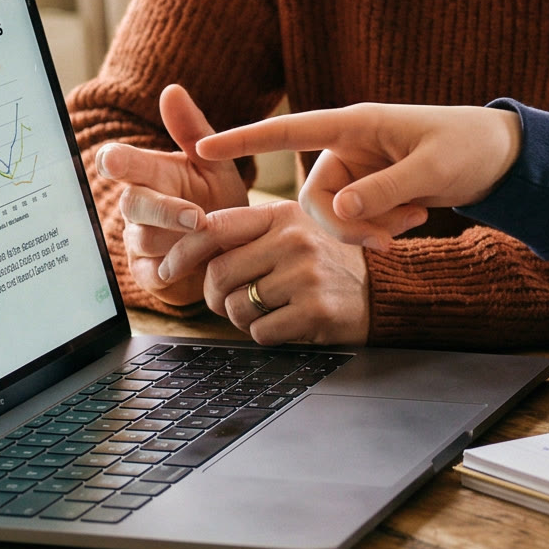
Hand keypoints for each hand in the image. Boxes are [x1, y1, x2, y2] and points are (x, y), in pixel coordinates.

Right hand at [99, 84, 252, 304]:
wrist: (239, 249)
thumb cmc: (221, 201)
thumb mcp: (214, 164)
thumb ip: (193, 130)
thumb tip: (171, 89)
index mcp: (150, 174)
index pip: (118, 162)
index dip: (114, 161)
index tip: (114, 160)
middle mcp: (138, 206)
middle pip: (133, 203)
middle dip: (163, 210)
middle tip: (197, 217)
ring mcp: (139, 242)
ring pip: (145, 239)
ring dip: (182, 241)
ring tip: (217, 240)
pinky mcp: (148, 274)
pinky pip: (153, 273)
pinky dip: (179, 268)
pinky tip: (201, 264)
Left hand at [155, 200, 369, 344]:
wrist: (380, 289)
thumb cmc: (325, 261)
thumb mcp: (292, 231)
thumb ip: (248, 233)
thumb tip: (188, 247)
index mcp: (282, 214)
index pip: (214, 227)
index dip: (183, 251)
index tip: (168, 268)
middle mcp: (293, 240)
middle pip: (219, 274)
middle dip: (215, 296)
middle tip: (230, 300)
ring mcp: (305, 275)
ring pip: (238, 307)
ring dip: (242, 318)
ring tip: (267, 310)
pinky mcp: (315, 309)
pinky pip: (261, 332)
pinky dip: (266, 334)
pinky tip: (288, 322)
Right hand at [196, 102, 522, 248]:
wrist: (498, 157)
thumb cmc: (468, 148)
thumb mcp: (431, 169)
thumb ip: (382, 190)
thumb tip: (338, 212)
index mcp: (355, 124)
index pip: (289, 130)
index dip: (245, 139)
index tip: (203, 148)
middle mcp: (348, 146)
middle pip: (314, 198)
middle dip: (344, 226)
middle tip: (388, 240)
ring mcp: (358, 170)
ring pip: (333, 216)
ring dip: (367, 231)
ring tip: (412, 221)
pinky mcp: (369, 191)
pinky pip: (354, 222)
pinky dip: (379, 229)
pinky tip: (414, 220)